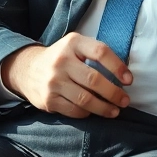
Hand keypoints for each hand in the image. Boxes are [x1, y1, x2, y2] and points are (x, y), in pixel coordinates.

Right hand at [0, 32, 130, 118]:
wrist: (27, 70)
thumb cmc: (61, 58)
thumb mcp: (75, 46)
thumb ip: (95, 54)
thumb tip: (123, 75)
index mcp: (72, 43)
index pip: (100, 52)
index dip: (118, 67)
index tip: (129, 80)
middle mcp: (61, 60)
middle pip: (94, 80)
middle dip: (114, 93)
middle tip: (125, 101)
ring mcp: (53, 81)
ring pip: (85, 99)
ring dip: (104, 108)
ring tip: (115, 111)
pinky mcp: (48, 99)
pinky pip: (74, 110)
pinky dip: (88, 113)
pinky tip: (94, 112)